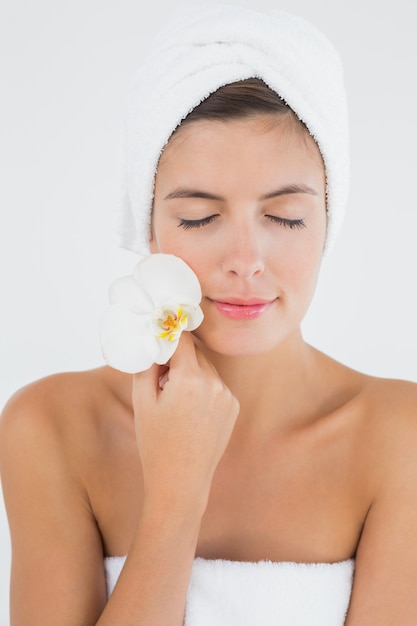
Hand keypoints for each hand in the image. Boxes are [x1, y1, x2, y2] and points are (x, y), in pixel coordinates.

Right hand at [132, 332, 238, 512]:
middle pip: (194, 352)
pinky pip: (215, 385)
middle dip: (177, 358)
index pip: (181, 339)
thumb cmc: (156, 443)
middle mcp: (215, 383)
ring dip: (190, 373)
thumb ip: (147, 363)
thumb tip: (154, 340)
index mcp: (190, 379)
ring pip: (205, 368)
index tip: (157, 340)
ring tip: (174, 401)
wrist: (181, 482)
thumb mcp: (142, 401)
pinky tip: (190, 412)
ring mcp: (227, 396)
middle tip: (160, 379)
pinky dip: (202, 389)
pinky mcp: (233, 407)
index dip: (167, 338)